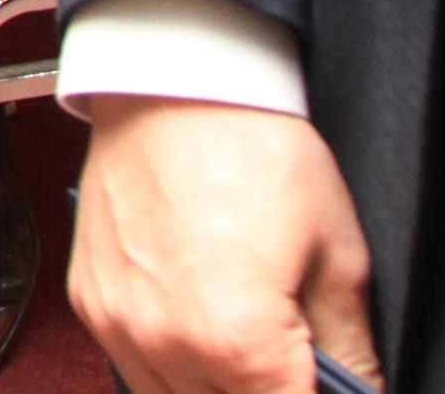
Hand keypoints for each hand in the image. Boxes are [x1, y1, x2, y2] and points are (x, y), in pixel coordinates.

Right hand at [73, 98, 384, 393]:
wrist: (175, 82)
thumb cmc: (254, 148)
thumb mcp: (337, 254)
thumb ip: (352, 350)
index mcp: (237, 343)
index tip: (331, 382)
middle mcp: (166, 345)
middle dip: (268, 391)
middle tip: (294, 365)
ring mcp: (120, 326)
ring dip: (219, 390)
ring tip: (250, 355)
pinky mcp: (93, 303)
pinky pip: (134, 368)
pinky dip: (172, 367)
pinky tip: (202, 334)